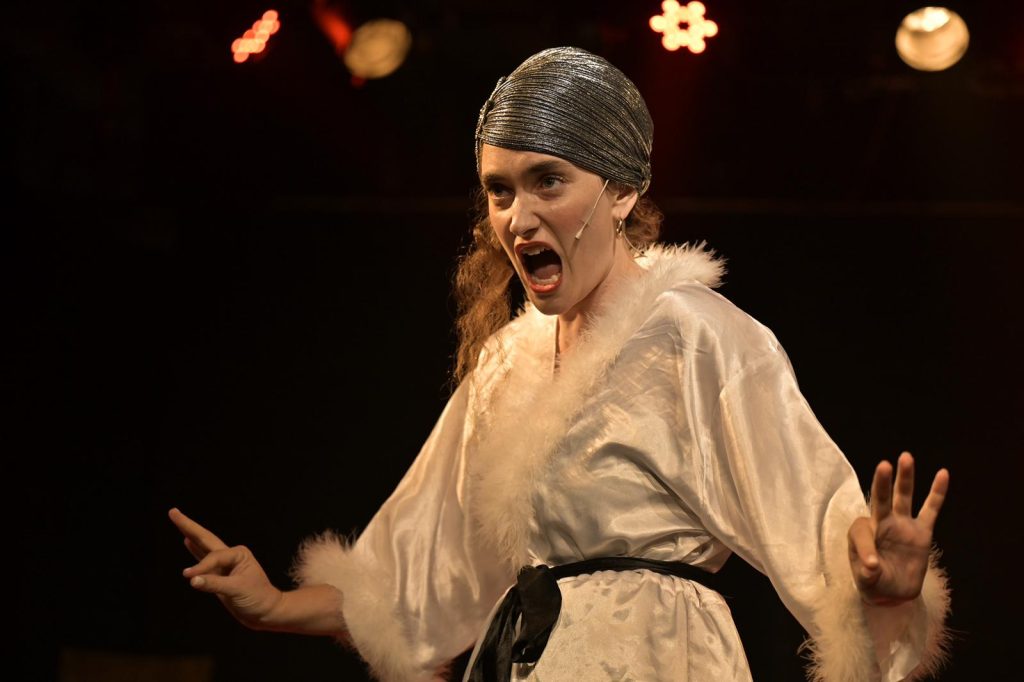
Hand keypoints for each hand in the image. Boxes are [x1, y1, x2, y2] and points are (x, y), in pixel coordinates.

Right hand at [169, 507, 283, 629]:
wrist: (265, 612)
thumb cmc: (257, 599)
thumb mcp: (237, 590)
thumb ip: (214, 584)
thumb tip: (191, 579)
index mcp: (239, 554)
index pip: (213, 557)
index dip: (201, 567)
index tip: (189, 577)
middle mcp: (231, 555)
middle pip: (205, 538)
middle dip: (188, 526)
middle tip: (172, 511)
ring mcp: (224, 565)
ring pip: (203, 546)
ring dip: (190, 534)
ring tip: (178, 520)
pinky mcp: (219, 575)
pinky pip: (203, 560)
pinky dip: (195, 551)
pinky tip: (187, 541)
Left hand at [847, 452, 948, 605]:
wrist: (893, 593)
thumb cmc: (874, 583)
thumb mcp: (867, 582)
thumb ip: (867, 573)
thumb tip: (872, 567)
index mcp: (861, 534)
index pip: (862, 532)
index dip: (866, 548)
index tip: (872, 567)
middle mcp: (881, 523)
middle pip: (880, 499)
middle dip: (881, 483)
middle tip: (884, 465)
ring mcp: (902, 524)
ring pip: (903, 497)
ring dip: (905, 479)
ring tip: (906, 457)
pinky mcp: (921, 531)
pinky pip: (930, 509)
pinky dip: (936, 493)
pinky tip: (943, 474)